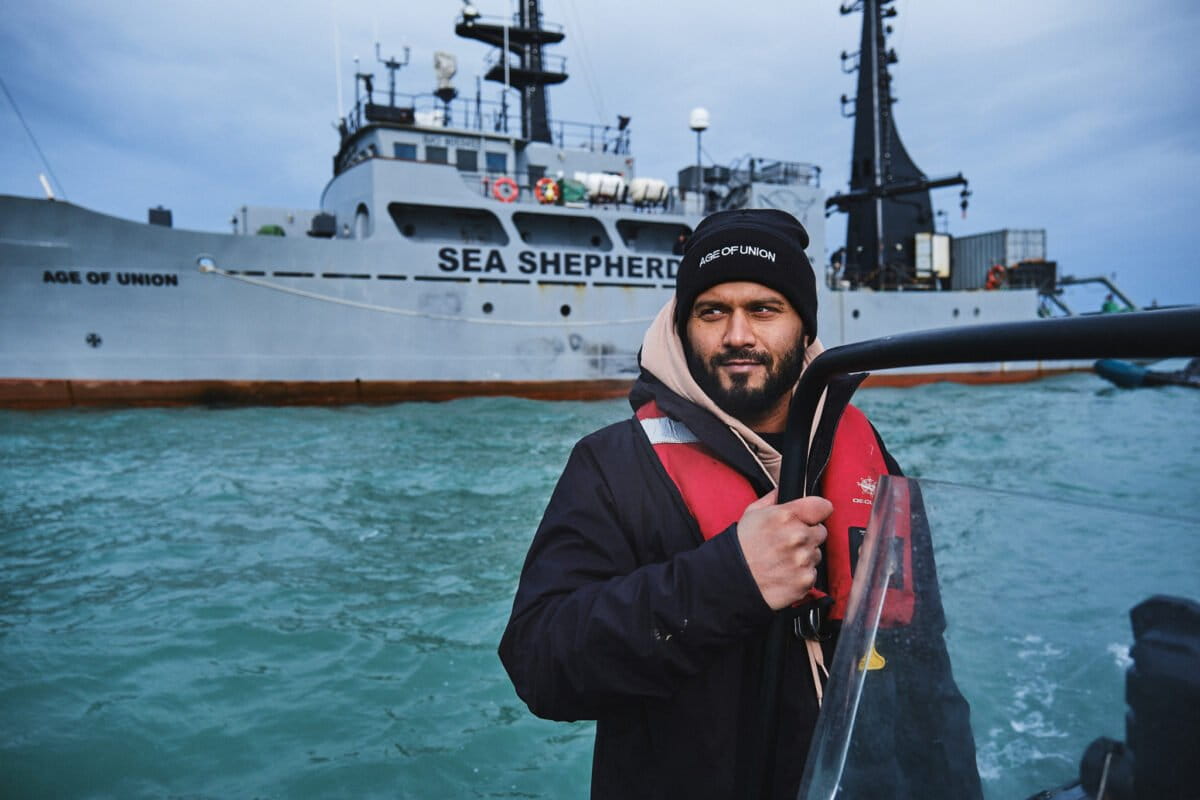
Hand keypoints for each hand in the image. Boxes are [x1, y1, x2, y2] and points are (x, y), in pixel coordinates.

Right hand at [736, 490, 831, 610]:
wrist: (732, 578)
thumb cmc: (741, 546)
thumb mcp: (752, 513)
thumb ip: (773, 499)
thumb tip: (784, 490)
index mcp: (786, 516)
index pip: (823, 507)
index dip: (817, 512)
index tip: (812, 517)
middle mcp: (798, 536)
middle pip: (821, 532)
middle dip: (808, 536)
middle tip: (788, 543)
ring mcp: (803, 560)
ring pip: (816, 554)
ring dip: (804, 556)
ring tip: (783, 560)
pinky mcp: (805, 580)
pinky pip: (812, 573)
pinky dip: (801, 574)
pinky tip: (784, 573)